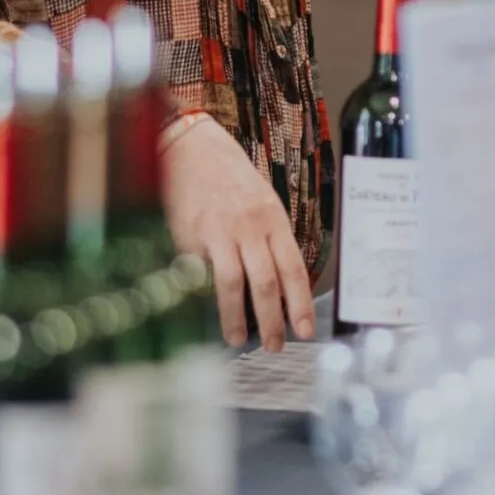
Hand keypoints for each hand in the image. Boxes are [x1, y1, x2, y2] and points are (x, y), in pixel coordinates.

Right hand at [162, 117, 314, 350]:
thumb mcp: (263, 202)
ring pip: (233, 284)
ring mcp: (218, 232)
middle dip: (272, 321)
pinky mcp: (190, 236)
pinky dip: (203, 298)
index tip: (305, 331)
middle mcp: (249, 227)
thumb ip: (271, 239)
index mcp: (273, 219)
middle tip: (276, 346)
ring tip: (237, 340)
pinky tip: (204, 315)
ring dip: (236, 318)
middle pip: (266, 283)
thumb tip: (280, 284)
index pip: (293, 269)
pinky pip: (200, 274)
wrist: (191, 149)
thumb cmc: (230, 177)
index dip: (300, 304)